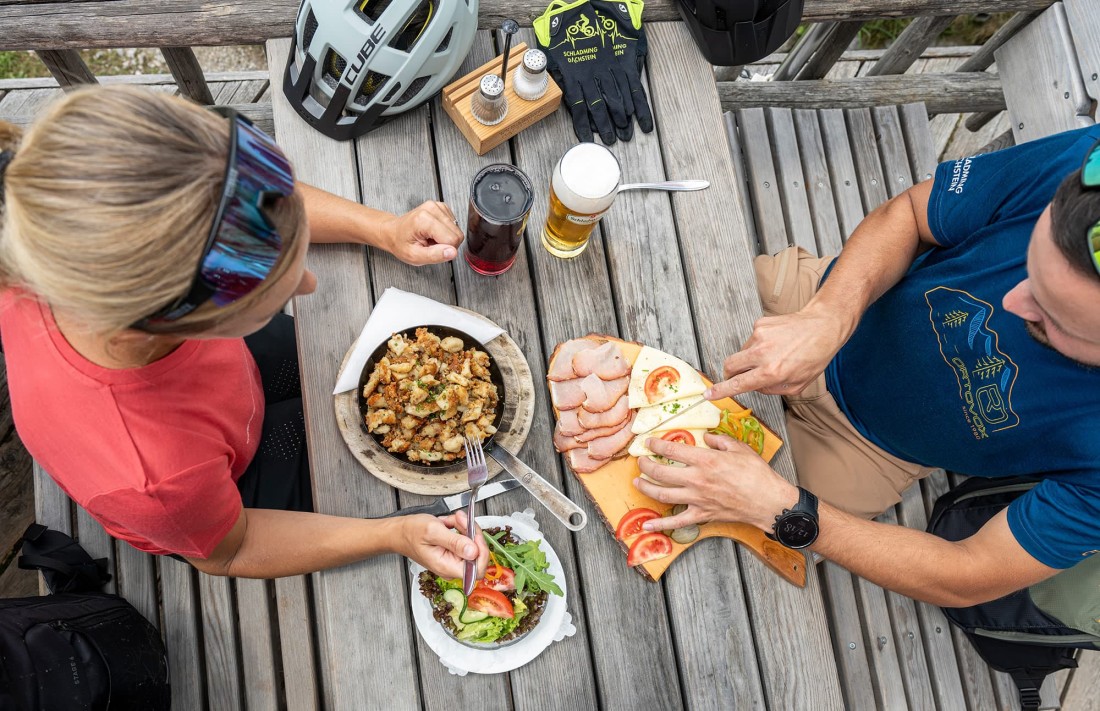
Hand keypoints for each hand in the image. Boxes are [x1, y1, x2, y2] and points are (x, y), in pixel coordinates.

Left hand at [380, 201, 463, 265]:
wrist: (393, 232)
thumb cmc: (400, 243)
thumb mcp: (414, 256)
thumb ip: (435, 255)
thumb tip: (452, 252)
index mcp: (424, 220)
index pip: (452, 239)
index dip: (445, 250)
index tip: (432, 249)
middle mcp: (432, 209)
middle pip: (457, 234)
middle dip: (447, 244)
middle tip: (430, 244)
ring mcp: (437, 206)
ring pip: (457, 230)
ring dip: (446, 238)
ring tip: (430, 238)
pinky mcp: (442, 207)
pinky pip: (454, 225)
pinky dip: (445, 232)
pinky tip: (434, 233)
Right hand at [396, 510, 488, 578]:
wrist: (400, 532)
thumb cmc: (411, 532)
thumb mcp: (433, 532)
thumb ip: (455, 542)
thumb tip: (474, 552)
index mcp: (447, 567)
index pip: (478, 570)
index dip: (482, 552)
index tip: (475, 535)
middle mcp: (451, 567)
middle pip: (477, 554)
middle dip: (472, 534)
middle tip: (461, 519)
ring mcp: (453, 559)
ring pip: (472, 544)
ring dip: (465, 528)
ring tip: (452, 519)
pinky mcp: (453, 552)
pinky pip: (465, 540)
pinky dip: (460, 528)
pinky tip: (449, 523)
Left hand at [634, 434, 797, 532]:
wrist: (768, 501)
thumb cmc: (757, 474)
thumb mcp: (739, 448)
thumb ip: (719, 440)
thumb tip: (706, 437)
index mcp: (705, 460)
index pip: (671, 450)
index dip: (655, 445)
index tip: (648, 442)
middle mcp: (696, 480)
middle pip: (660, 472)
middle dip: (645, 465)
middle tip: (641, 460)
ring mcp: (697, 499)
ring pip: (662, 494)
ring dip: (646, 488)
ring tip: (638, 482)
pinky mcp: (701, 515)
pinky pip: (676, 522)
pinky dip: (660, 525)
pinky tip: (647, 525)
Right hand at [706, 304, 850, 399]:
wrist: (823, 326)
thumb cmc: (815, 356)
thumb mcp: (797, 385)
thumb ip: (772, 390)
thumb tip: (754, 386)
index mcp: (771, 372)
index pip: (738, 384)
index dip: (721, 391)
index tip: (709, 394)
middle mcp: (762, 353)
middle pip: (729, 365)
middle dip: (729, 373)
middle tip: (739, 376)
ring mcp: (759, 336)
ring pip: (742, 352)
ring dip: (751, 358)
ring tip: (773, 355)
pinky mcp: (760, 324)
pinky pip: (752, 340)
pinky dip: (759, 345)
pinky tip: (776, 343)